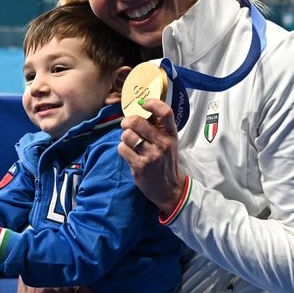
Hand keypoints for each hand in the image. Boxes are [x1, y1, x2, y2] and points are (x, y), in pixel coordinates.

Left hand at [118, 97, 185, 215]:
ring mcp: (151, 156)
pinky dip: (122, 149)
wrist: (170, 189)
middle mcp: (163, 144)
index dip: (152, 103)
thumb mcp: (169, 143)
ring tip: (130, 143)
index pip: (166, 112)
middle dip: (127, 122)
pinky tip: (129, 154)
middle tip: (126, 125)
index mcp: (171, 135)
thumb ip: (158, 128)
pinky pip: (122, 148)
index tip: (143, 104)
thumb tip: (139, 108)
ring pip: (127, 135)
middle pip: (137, 122)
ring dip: (125, 137)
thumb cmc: (166, 162)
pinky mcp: (139, 166)